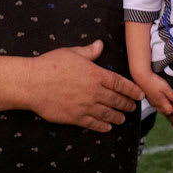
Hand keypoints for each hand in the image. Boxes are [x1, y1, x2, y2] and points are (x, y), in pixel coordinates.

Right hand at [28, 40, 143, 131]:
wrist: (32, 83)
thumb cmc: (51, 64)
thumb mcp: (72, 52)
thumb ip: (89, 51)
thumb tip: (100, 44)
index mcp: (96, 74)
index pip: (120, 83)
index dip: (132, 90)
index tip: (139, 94)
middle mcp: (94, 92)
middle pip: (116, 100)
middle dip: (127, 104)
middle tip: (133, 108)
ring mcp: (86, 106)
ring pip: (107, 114)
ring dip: (117, 117)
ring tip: (123, 119)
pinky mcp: (75, 118)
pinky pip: (93, 124)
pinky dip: (102, 126)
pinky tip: (108, 127)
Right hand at [138, 73, 172, 114]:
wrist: (143, 78)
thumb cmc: (154, 82)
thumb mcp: (166, 88)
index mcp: (161, 103)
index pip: (170, 111)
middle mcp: (156, 104)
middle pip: (165, 111)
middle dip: (171, 107)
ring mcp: (152, 102)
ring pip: (160, 108)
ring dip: (166, 105)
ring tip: (169, 98)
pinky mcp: (149, 98)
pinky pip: (156, 104)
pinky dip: (160, 102)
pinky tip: (161, 96)